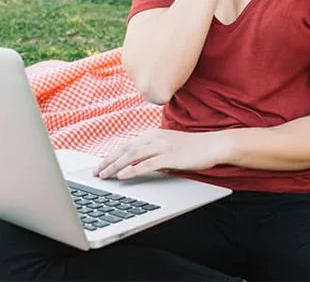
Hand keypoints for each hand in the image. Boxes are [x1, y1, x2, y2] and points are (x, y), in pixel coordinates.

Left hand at [96, 128, 230, 179]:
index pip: (126, 145)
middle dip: (108, 161)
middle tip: (96, 172)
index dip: (111, 155)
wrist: (213, 145)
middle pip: (125, 149)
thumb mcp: (169, 147)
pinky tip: (123, 176)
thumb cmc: (193, 148)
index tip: (100, 165)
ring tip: (104, 175)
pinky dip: (132, 170)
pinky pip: (146, 164)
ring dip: (116, 166)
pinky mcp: (169, 156)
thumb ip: (153, 153)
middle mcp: (154, 137)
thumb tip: (139, 165)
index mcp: (153, 134)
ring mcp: (162, 146)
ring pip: (132, 156)